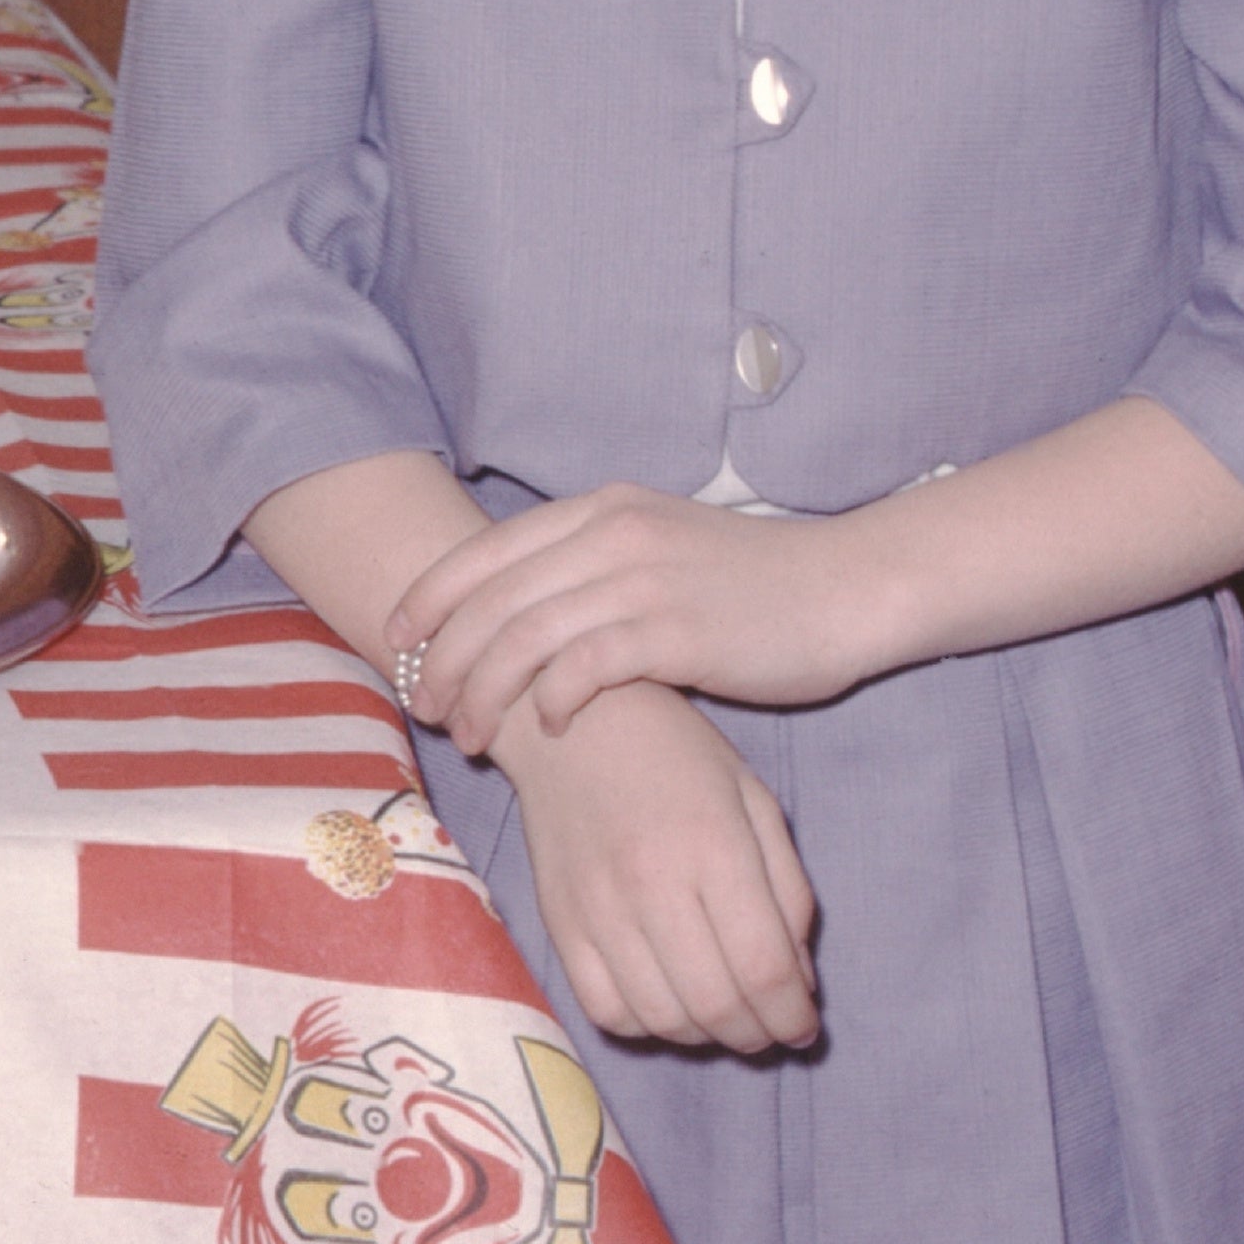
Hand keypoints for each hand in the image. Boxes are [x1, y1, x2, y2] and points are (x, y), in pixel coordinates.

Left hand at [391, 480, 884, 754]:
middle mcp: (612, 533)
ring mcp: (643, 579)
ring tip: (472, 735)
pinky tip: (549, 728)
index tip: (396, 639)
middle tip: (425, 706)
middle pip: (490, 598)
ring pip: (522, 637)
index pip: (485, 550)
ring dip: (484, 693)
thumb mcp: (659, 550)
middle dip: (443, 658)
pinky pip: (582, 667)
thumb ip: (593, 568)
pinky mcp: (675, 630)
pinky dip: (551, 701)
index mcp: (601, 509)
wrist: (846, 588)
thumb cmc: (752, 584)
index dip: (429, 596)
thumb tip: (521, 613)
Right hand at [491, 682, 819, 1052]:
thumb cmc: (679, 756)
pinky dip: (645, 1027)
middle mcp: (653, 884)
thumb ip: (788, 893)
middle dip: (755, 1035)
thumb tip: (800, 984)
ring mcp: (598, 909)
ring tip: (724, 1019)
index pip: (763, 966)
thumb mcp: (756, 802)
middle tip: (770, 1031)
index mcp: (715, 846)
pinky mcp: (559, 923)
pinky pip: (604, 1009)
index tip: (804, 1028)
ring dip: (705, 1038)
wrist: (575, 723)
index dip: (792, 1015)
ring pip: (662, 1018)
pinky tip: (668, 1007)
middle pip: (715, 1004)